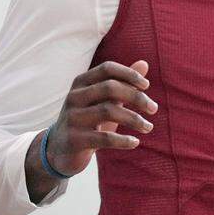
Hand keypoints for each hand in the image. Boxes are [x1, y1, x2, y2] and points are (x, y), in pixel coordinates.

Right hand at [26, 60, 155, 199]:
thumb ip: (123, 83)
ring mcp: (72, 118)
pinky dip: (123, 140)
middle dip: (136, 97)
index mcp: (81, 83)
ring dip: (134, 119)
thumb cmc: (88, 121)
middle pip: (110, 87)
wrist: (59, 151)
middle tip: (153, 108)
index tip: (146, 86)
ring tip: (148, 127)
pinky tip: (135, 142)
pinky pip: (104, 138)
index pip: (107, 69)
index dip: (128, 74)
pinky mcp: (74, 139)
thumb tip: (145, 64)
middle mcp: (74, 97)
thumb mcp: (104, 101)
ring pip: (109, 111)